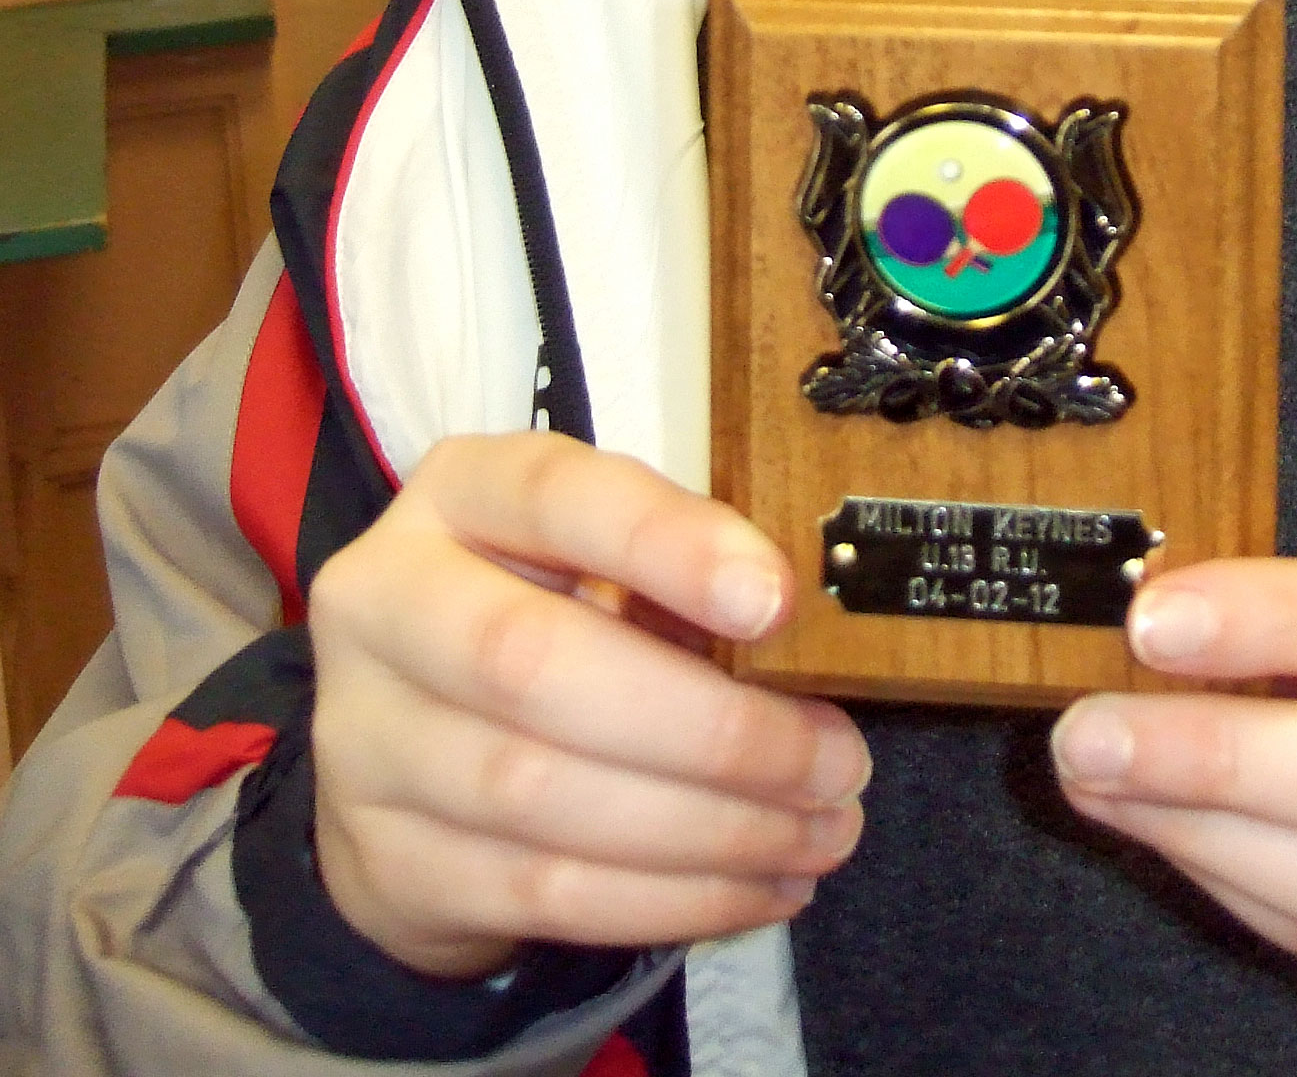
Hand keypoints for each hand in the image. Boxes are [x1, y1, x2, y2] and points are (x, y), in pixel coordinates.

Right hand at [309, 433, 869, 978]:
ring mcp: (365, 741)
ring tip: (821, 832)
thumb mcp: (596, 557)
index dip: (665, 544)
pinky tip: (756, 887)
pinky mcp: (388, 861)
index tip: (776, 601)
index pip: (554, 495)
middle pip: (535, 666)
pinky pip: (541, 892)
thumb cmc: (543, 614)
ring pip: (542, 796)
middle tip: (836, 763)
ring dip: (709, 829)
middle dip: (711, 727)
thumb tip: (795, 629)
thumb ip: (673, 572)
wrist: (404, 748)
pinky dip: (668, 898)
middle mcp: (383, 603)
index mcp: (457, 492)